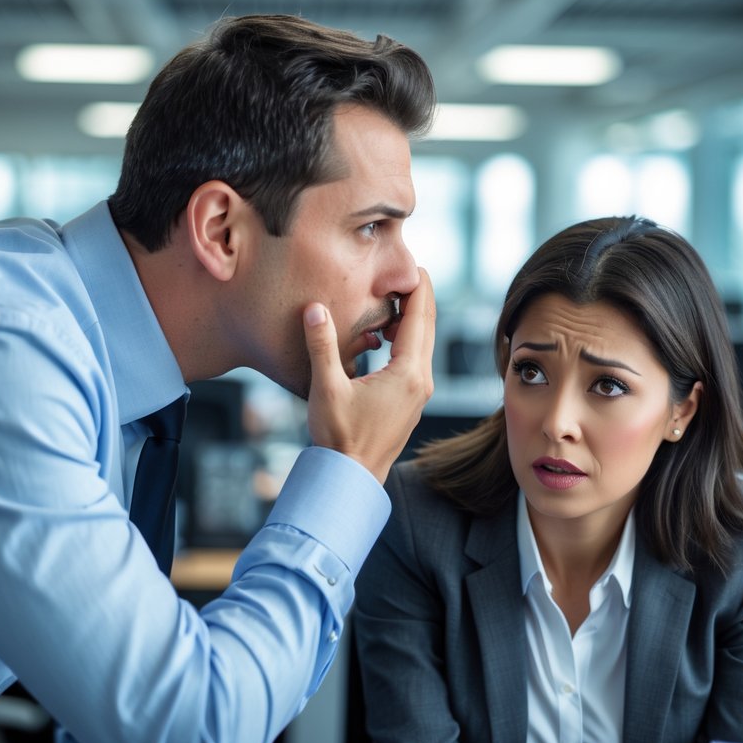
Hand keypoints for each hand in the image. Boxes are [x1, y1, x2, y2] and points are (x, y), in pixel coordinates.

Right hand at [302, 268, 435, 482]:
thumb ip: (321, 345)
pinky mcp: (410, 403)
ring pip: (423, 345)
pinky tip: (383, 339)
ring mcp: (419, 394)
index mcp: (408, 374)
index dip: (418, 288)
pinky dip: (406, 342)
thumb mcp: (326, 387)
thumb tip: (314, 309)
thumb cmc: (339, 438)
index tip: (414, 265)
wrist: (350, 478)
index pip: (420, 318)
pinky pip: (415, 361)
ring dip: (411, 321)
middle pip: (428, 328)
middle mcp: (421, 382)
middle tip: (407, 273)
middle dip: (419, 298)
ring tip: (391, 302)